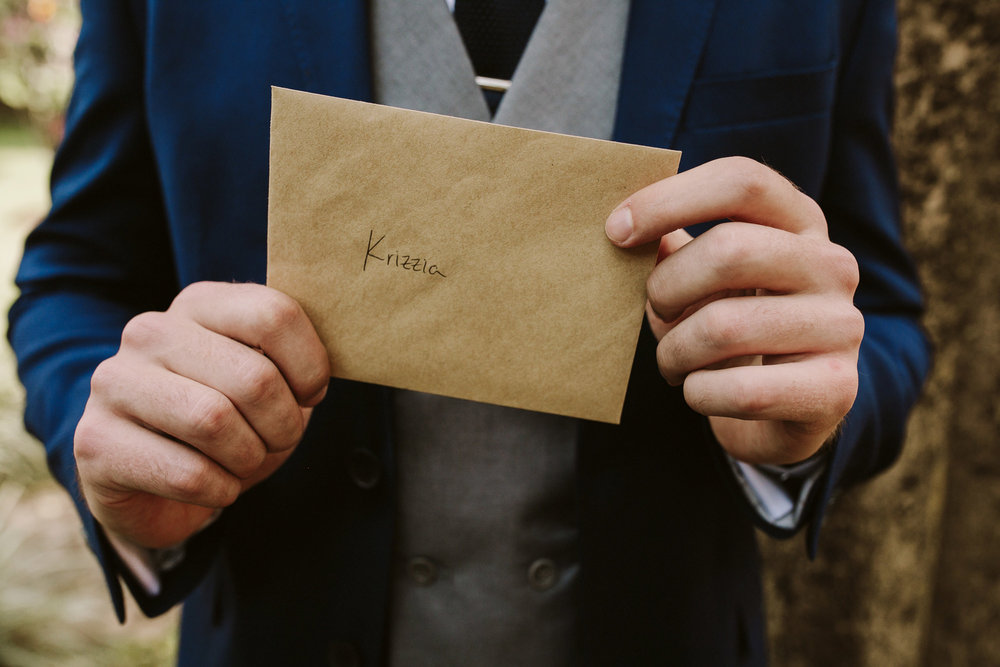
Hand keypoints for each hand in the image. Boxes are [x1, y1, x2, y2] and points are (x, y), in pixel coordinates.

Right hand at [74, 282, 329, 548]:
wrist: (156, 483)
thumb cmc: (228, 422)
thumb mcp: (268, 380)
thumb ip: (295, 360)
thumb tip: (325, 371)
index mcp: (199, 304)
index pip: (274, 316)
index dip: (310, 368)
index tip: (310, 395)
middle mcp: (150, 332)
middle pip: (253, 378)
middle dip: (283, 425)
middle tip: (278, 440)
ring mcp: (114, 384)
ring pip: (215, 423)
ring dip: (249, 458)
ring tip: (244, 461)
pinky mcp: (95, 442)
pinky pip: (188, 474)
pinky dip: (219, 491)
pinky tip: (213, 486)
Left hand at [606, 157, 862, 464]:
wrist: (781, 409)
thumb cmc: (729, 329)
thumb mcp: (701, 278)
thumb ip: (670, 247)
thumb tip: (623, 226)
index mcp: (799, 221)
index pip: (741, 180)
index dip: (669, 200)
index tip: (616, 231)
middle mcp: (832, 264)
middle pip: (728, 249)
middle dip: (667, 287)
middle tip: (657, 312)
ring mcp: (842, 325)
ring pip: (724, 327)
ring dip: (675, 352)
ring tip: (674, 361)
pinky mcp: (837, 387)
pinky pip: (741, 390)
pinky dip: (700, 394)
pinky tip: (703, 391)